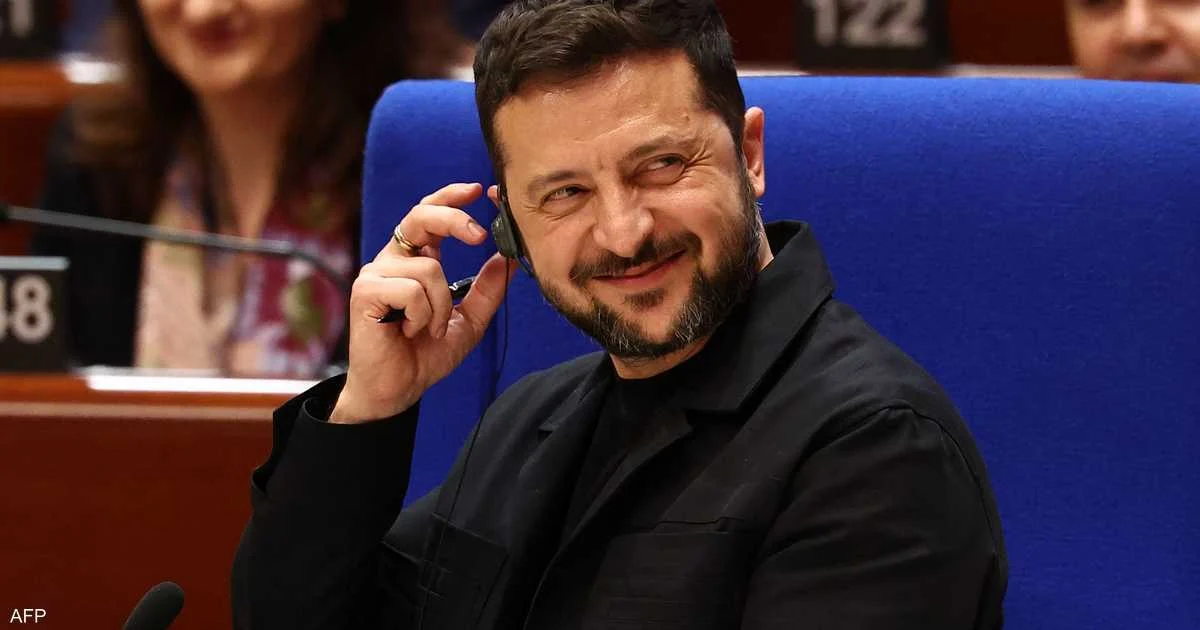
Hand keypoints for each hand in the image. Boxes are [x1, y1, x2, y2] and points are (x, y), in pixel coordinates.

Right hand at [330, 183, 513, 423]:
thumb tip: (505, 258)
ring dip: (442, 305)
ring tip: (428, 329)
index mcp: (414, 260)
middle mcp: (393, 260)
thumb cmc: (424, 355)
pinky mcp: (366, 292)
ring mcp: (376, 274)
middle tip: (479, 236)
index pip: (429, 214)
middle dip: (453, 219)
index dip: (451, 197)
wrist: (397, 390)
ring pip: (428, 267)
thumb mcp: (469, 320)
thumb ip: (486, 289)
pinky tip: (410, 331)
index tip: (478, 191)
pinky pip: (412, 289)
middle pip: (420, 216)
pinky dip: (423, 315)